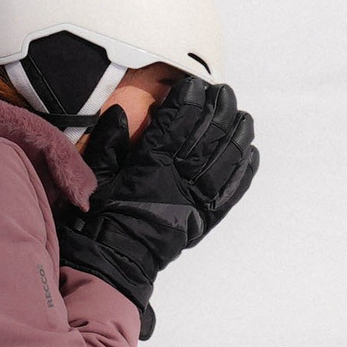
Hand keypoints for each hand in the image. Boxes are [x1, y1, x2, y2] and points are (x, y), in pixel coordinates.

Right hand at [59, 80, 256, 334]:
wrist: (113, 261)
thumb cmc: (99, 219)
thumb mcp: (94, 175)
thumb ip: (107, 143)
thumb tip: (119, 114)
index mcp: (150, 167)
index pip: (175, 124)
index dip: (187, 101)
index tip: (193, 86)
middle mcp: (179, 180)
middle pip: (208, 137)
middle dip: (219, 110)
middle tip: (224, 93)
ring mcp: (196, 200)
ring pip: (226, 161)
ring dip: (238, 136)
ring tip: (244, 117)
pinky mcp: (206, 218)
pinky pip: (232, 191)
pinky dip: (244, 171)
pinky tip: (251, 154)